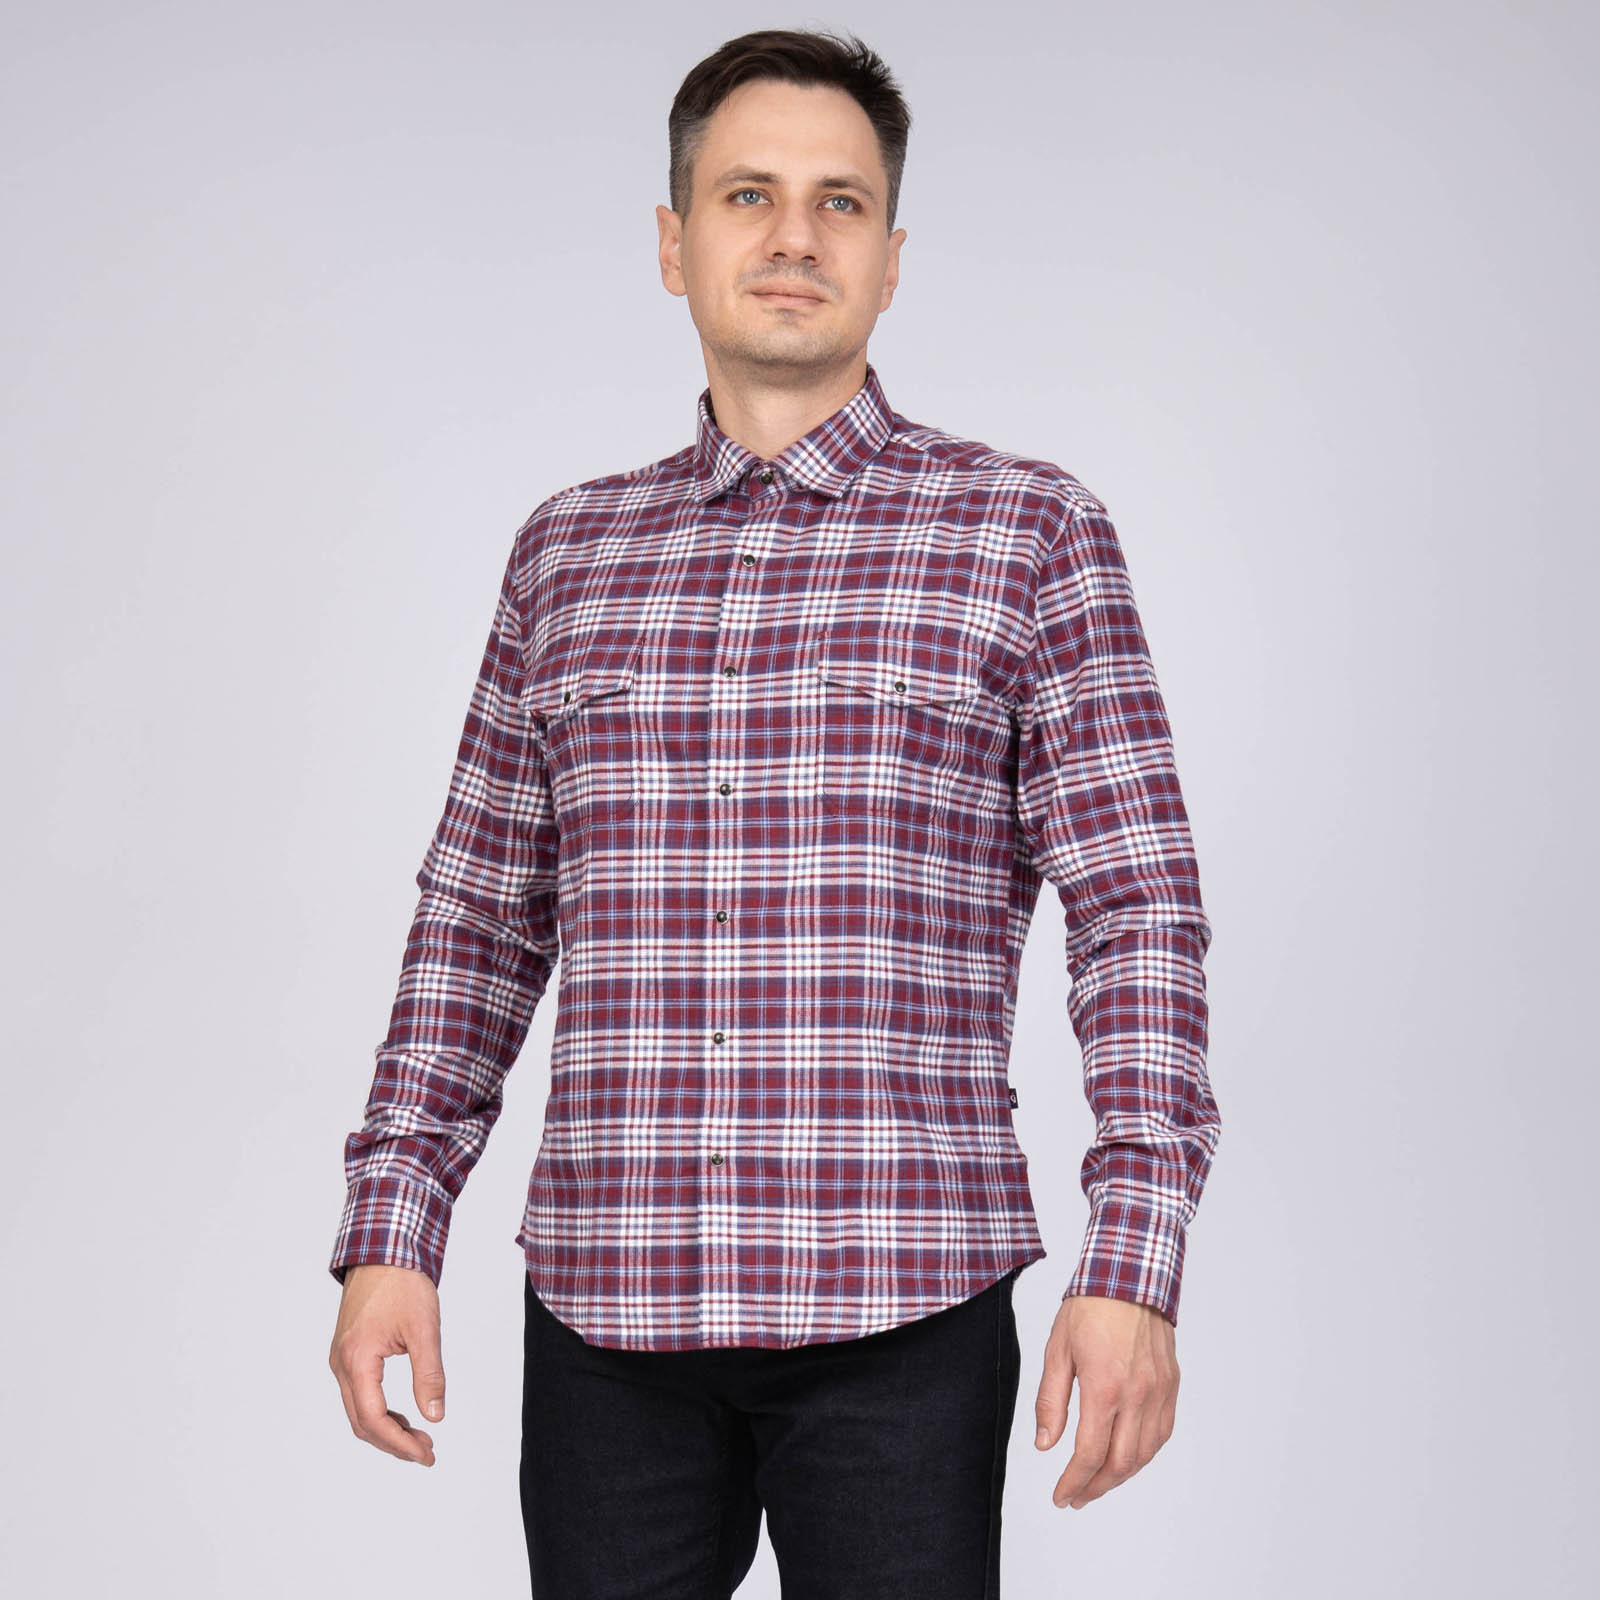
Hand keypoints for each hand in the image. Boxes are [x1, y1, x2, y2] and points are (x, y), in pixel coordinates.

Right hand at [328, 1263, 445, 1465]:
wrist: (385, 1249)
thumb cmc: (403, 1283)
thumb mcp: (423, 1330)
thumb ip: (429, 1375)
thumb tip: (435, 1415)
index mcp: (357, 1360)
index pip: (373, 1419)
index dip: (400, 1443)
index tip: (426, 1453)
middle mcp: (341, 1364)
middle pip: (362, 1422)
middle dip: (394, 1443)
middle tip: (427, 1452)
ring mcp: (342, 1358)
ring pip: (358, 1410)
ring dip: (386, 1429)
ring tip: (419, 1438)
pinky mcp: (349, 1352)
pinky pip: (359, 1394)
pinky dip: (379, 1411)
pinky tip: (403, 1415)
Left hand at [1032, 1292, 1178, 1508]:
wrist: (1130, 1275)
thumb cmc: (1090, 1308)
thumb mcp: (1057, 1350)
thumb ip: (1051, 1401)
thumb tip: (1045, 1445)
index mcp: (1105, 1388)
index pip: (1090, 1454)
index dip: (1074, 1482)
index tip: (1061, 1496)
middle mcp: (1137, 1396)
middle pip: (1120, 1464)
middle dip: (1096, 1487)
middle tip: (1076, 1496)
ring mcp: (1158, 1391)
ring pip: (1145, 1454)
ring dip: (1121, 1476)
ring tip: (1097, 1481)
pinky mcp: (1171, 1384)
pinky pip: (1162, 1433)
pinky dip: (1144, 1453)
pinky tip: (1127, 1457)